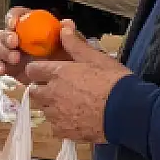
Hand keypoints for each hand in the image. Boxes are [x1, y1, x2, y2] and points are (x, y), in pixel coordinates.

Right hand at [0, 7, 73, 83]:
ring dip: (3, 51)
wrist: (66, 82)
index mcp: (33, 26)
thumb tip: (66, 24)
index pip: (18, 15)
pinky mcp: (9, 68)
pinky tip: (2, 70)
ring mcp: (12, 53)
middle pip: (5, 32)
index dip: (13, 17)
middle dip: (6, 37)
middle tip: (15, 43)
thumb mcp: (75, 47)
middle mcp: (20, 37)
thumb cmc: (69, 60)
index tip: (14, 24)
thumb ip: (72, 35)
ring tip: (15, 59)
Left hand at [22, 23, 130, 142]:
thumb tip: (63, 28)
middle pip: (34, 92)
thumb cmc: (113, 80)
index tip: (47, 72)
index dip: (38, 71)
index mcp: (58, 73)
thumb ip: (75, 44)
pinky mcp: (64, 132)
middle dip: (42, 90)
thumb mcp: (96, 58)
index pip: (32, 70)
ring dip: (52, 107)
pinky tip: (77, 120)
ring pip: (44, 110)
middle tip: (60, 89)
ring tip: (72, 105)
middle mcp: (52, 94)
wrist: (127, 111)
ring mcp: (56, 115)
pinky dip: (63, 124)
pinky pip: (55, 127)